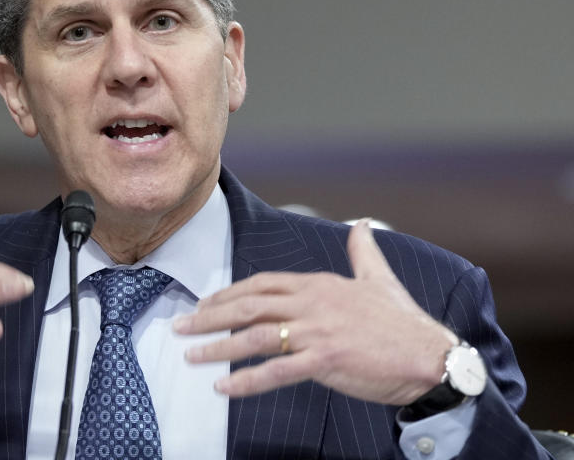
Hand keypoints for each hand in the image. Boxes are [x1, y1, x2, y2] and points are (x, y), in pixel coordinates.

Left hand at [174, 219, 456, 404]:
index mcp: (318, 284)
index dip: (228, 294)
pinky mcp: (325, 359)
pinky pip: (276, 371)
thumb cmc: (403, 323)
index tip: (205, 304)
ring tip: (191, 356)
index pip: (261, 285)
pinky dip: (246, 380)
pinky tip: (224, 388)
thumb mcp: (379, 279)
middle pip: (248, 306)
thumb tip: (361, 224)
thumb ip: (363, 251)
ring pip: (254, 336)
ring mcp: (317, 330)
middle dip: (209, 316)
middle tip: (181, 327)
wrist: (432, 356)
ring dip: (217, 347)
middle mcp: (312, 302)